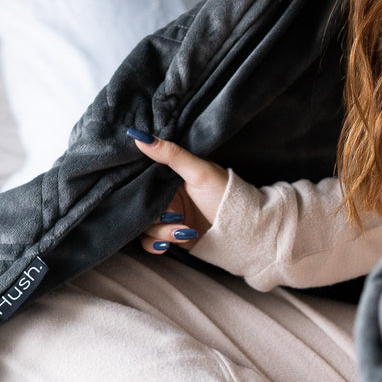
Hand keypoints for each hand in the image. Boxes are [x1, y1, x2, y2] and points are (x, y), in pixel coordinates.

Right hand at [127, 130, 228, 254]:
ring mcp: (167, 215)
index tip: (145, 193)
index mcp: (171, 176)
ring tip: (184, 230)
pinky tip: (167, 244)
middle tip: (175, 215)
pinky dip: (155, 244)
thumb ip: (171, 155)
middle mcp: (166, 195)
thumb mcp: (199, 171)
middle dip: (154, 215)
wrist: (243, 229)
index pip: (142, 178)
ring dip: (161, 231)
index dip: (139, 187)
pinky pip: (149, 241)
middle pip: (141, 205)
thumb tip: (140, 136)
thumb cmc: (225, 194)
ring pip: (144, 225)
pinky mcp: (170, 234)